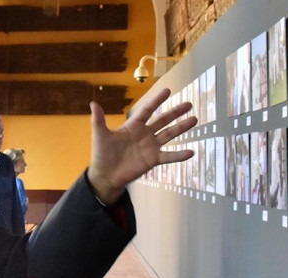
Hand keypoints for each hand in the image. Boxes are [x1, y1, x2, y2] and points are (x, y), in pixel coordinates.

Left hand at [88, 88, 196, 202]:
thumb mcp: (100, 135)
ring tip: (194, 120)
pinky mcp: (152, 160)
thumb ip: (98, 120)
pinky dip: (179, 155)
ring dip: (181, 128)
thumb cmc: (101, 154)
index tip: (167, 90)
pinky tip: (191, 152)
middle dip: (175, 112)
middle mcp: (144, 134)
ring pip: (169, 135)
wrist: (105, 175)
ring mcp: (150, 147)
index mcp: (133, 126)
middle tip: (189, 104)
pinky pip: (168, 156)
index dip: (157, 101)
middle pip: (162, 120)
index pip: (147, 110)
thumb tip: (93, 103)